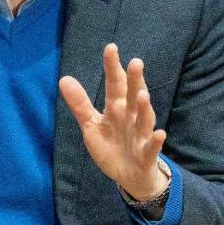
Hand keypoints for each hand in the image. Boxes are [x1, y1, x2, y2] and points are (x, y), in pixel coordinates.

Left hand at [58, 43, 167, 201]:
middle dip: (134, 80)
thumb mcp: (91, 125)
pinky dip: (155, 141)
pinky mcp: (146, 155)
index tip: (111, 47)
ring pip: (143, 119)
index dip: (112, 67)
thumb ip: (80, 104)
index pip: (114, 84)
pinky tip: (160, 134)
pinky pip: (151, 148)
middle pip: (132, 96)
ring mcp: (140, 136)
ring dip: (144, 107)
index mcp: (116, 108)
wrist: (129, 176)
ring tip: (141, 93)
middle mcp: (130, 118)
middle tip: (136, 61)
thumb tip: (64, 79)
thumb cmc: (111, 146)